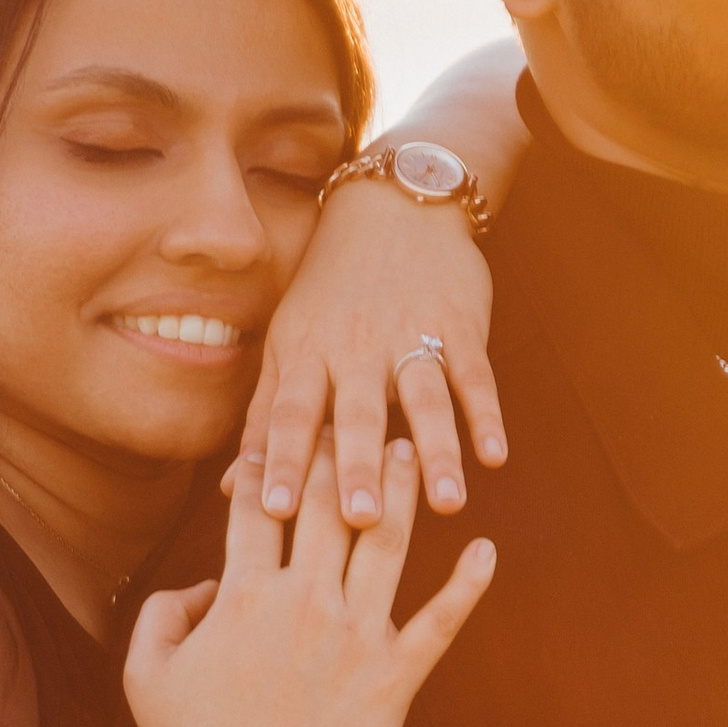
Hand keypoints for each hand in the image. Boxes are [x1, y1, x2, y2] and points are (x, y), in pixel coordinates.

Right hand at [121, 437, 495, 726]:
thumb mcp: (144, 676)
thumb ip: (161, 613)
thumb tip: (201, 583)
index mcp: (243, 594)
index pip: (261, 505)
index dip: (272, 459)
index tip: (286, 427)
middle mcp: (304, 602)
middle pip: (328, 504)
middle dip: (342, 450)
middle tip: (361, 409)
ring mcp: (355, 637)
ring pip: (387, 543)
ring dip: (403, 490)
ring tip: (416, 451)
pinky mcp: (395, 679)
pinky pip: (440, 623)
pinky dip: (467, 586)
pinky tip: (487, 551)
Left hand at [243, 174, 505, 527]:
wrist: (393, 204)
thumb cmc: (330, 288)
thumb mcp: (287, 341)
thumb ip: (265, 416)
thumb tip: (232, 488)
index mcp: (307, 352)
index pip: (290, 412)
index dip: (282, 460)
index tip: (274, 513)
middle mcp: (355, 346)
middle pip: (356, 412)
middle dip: (358, 466)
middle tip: (361, 521)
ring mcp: (411, 334)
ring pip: (424, 398)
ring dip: (437, 451)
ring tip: (446, 505)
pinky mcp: (460, 324)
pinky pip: (474, 374)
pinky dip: (486, 415)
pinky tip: (495, 457)